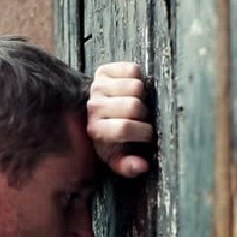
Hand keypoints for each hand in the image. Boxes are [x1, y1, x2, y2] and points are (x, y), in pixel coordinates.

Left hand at [87, 62, 153, 177]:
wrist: (90, 113)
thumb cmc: (107, 137)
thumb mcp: (114, 156)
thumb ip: (127, 166)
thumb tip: (142, 166)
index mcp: (96, 130)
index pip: (124, 128)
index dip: (142, 132)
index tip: (146, 134)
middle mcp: (94, 107)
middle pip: (134, 106)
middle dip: (144, 114)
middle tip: (141, 118)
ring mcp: (98, 87)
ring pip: (136, 86)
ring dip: (142, 95)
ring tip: (136, 103)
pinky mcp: (104, 71)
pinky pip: (133, 69)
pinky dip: (137, 78)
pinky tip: (131, 89)